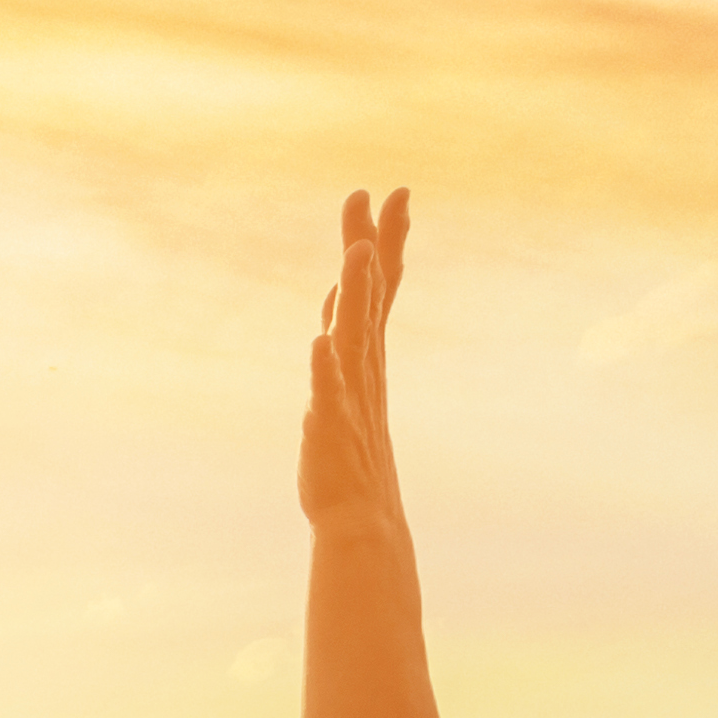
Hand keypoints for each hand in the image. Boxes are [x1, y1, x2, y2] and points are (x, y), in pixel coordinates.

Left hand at [298, 186, 414, 528]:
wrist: (361, 523)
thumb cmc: (349, 461)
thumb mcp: (345, 392)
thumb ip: (343, 349)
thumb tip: (336, 310)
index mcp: (366, 357)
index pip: (379, 288)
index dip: (388, 240)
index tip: (396, 193)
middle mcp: (364, 369)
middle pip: (372, 296)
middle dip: (378, 243)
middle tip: (391, 194)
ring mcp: (350, 397)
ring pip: (354, 335)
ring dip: (357, 295)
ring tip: (358, 254)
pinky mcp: (330, 429)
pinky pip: (328, 395)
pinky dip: (325, 370)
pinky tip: (321, 343)